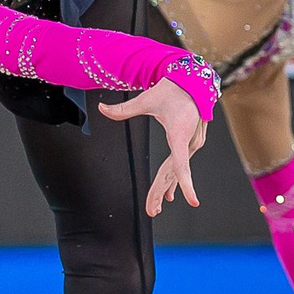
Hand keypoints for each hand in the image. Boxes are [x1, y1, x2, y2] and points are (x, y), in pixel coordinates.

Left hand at [101, 82, 206, 215]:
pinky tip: (167, 195)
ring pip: (176, 171)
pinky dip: (173, 180)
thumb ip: (123, 109)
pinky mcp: (191, 143)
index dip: (186, 183)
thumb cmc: (170, 90)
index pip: (181, 164)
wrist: (193, 82)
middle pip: (173, 173)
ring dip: (165, 188)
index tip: (193, 201)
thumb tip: (100, 108)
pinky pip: (180, 165)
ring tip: (154, 208)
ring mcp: (193, 144)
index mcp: (179, 134)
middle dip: (160, 192)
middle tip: (151, 211)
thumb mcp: (146, 100)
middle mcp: (189, 142)